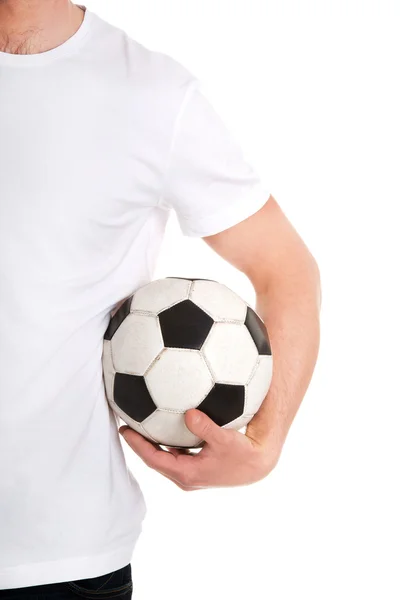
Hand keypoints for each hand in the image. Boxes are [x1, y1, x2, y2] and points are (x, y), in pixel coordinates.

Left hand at [119, 409, 279, 490]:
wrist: (258, 465)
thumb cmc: (242, 453)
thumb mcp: (225, 439)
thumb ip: (205, 427)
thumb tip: (189, 414)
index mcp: (186, 473)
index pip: (153, 459)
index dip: (137, 445)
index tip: (124, 430)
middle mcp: (185, 476)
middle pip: (155, 459)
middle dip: (140, 444)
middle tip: (126, 424)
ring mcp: (191, 473)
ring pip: (165, 458)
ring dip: (152, 444)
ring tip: (141, 425)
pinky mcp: (198, 467)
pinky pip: (176, 454)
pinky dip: (167, 443)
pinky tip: (166, 426)